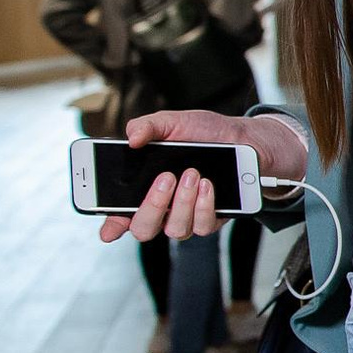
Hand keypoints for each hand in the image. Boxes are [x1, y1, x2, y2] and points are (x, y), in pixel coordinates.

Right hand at [94, 110, 304, 244]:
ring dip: (183, 201)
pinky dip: (205, 205)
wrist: (243, 141)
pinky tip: (209, 184)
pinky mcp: (209, 221)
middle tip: (166, 178)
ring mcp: (185, 217)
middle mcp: (162, 208)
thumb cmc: (203, 133)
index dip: (112, 225)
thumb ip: (148, 127)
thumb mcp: (173, 123)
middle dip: (152, 206)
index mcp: (143, 188)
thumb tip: (132, 138)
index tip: (109, 229)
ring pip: (174, 229)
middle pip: (143, 229)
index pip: (120, 214)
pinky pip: (202, 226)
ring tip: (193, 173)